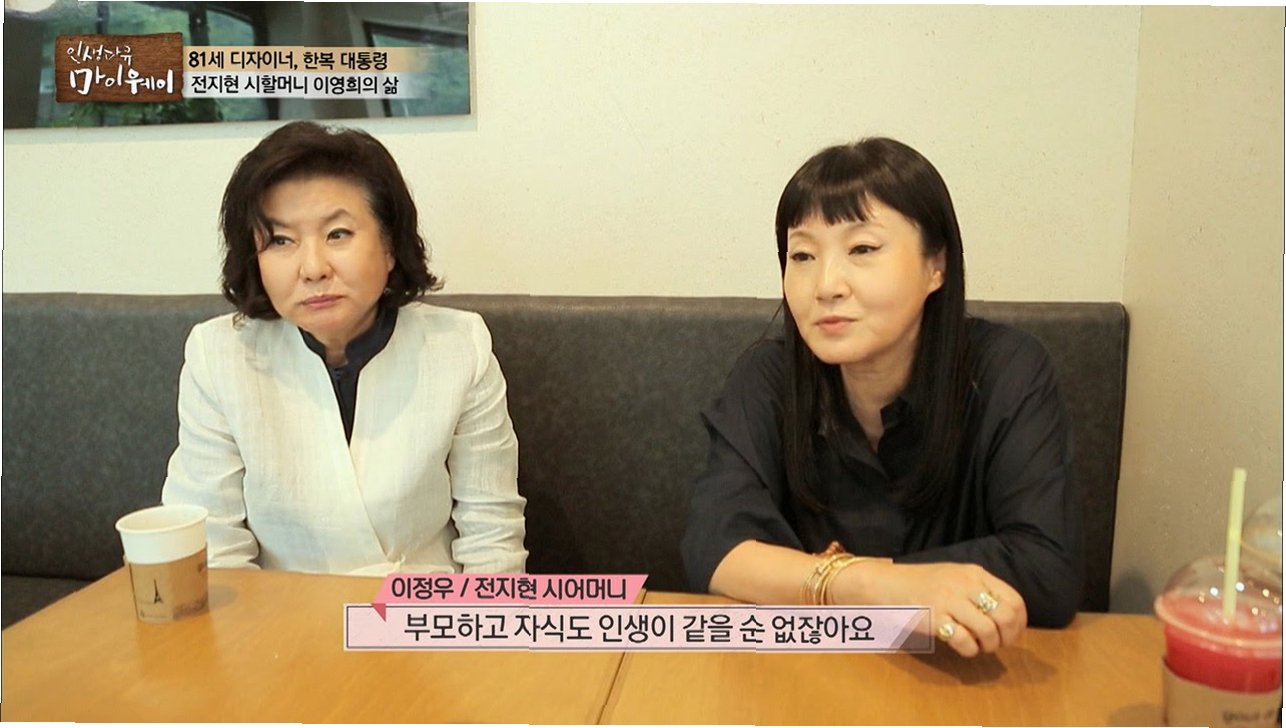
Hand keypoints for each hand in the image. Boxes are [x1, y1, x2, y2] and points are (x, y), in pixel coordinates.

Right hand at [834, 560, 1026, 657]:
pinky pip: (965, 642)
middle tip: (996, 644)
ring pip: (989, 631)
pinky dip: (969, 651)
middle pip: (1006, 616)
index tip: (1010, 634)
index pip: (1014, 600)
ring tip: (978, 646)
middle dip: (1007, 638)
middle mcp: (965, 584)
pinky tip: (962, 648)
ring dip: (988, 646)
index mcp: (974, 573)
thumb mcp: (953, 577)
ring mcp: (949, 600)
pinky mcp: (934, 618)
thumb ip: (978, 590)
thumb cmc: (917, 584)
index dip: (1019, 623)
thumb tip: (1006, 617)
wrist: (882, 585)